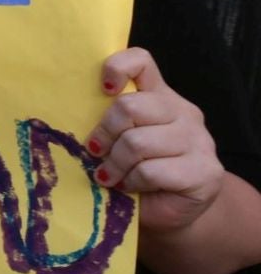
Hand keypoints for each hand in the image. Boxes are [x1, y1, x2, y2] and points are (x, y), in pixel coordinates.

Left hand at [86, 48, 225, 233]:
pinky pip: (152, 171)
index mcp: (159, 96)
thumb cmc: (137, 171)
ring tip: (110, 176)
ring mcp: (198, 140)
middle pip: (131, 106)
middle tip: (95, 151)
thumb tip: (68, 113)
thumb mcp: (119, 139)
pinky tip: (130, 187)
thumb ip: (108, 122)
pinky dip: (132, 182)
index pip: (141, 62)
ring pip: (138, 142)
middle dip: (105, 133)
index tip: (103, 89)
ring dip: (115, 164)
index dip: (117, 67)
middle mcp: (182, 112)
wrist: (173, 211)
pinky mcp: (204, 171)